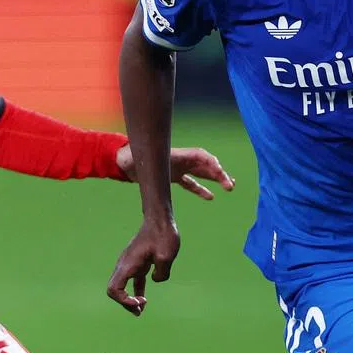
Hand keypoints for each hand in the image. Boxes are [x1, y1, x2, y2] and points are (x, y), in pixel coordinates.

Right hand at [107, 218, 179, 315]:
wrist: (160, 220)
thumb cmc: (162, 235)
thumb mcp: (166, 256)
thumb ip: (161, 273)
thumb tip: (155, 279)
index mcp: (128, 265)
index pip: (114, 289)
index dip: (124, 300)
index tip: (141, 300)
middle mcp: (125, 266)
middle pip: (115, 290)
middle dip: (125, 303)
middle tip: (141, 310)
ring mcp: (130, 265)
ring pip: (122, 287)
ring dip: (129, 299)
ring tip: (140, 311)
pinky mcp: (138, 263)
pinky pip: (132, 282)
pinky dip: (135, 292)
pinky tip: (143, 299)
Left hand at [116, 144, 234, 199]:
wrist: (122, 161)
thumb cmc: (130, 158)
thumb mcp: (139, 160)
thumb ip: (144, 162)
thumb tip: (137, 163)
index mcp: (176, 154)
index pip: (201, 156)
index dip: (212, 165)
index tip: (220, 174)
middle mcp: (180, 160)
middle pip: (205, 165)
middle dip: (219, 174)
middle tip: (230, 185)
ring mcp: (177, 168)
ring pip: (201, 173)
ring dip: (215, 179)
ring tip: (229, 186)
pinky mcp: (173, 177)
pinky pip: (190, 183)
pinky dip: (200, 189)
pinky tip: (210, 197)